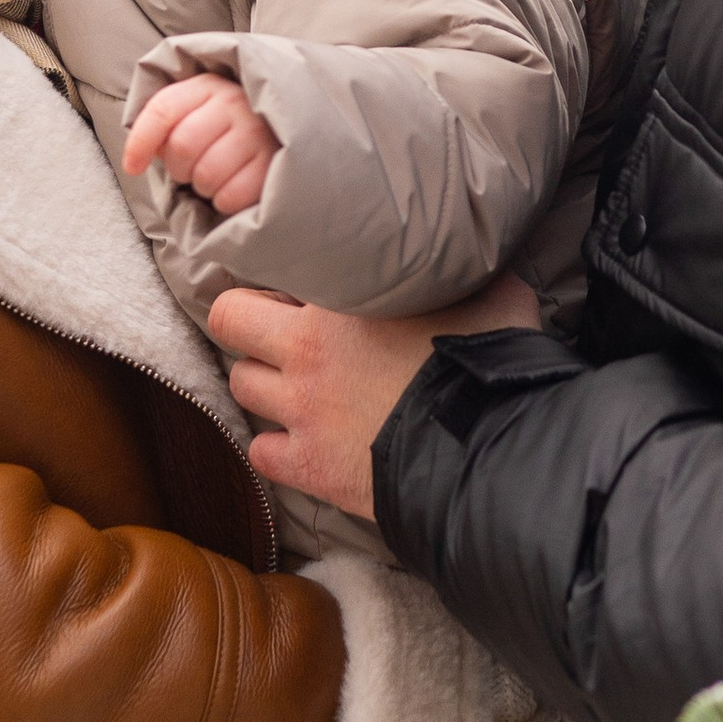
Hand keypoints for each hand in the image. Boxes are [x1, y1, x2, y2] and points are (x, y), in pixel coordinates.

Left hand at [123, 71, 279, 216]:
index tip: (132, 167)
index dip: (140, 142)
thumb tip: (139, 155)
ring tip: (216, 177)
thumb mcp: (199, 108)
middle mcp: (235, 103)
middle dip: (178, 168)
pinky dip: (224, 201)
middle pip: (182, 147)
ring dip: (202, 186)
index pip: (163, 110)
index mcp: (209, 84)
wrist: (297, 124)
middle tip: (191, 170)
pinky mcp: (274, 164)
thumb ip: (167, 121)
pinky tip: (233, 188)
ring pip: (205, 175)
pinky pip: (230, 196)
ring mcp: (258, 133)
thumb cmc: (232, 123)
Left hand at [206, 277, 540, 519]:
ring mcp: (303, 413)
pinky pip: (262, 453)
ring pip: (242, 386)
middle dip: (249, 326)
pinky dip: (277, 447)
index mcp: (339, 302)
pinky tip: (306, 442)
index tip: (300, 294)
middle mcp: (306, 354)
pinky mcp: (311, 468)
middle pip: (229, 324)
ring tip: (298, 387)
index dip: (282, 283)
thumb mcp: (491, 293)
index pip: (267, 273)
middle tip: (281, 335)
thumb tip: (474, 254)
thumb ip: (465, 271)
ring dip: (265, 384)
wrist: (492, 450)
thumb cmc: (493, 362)